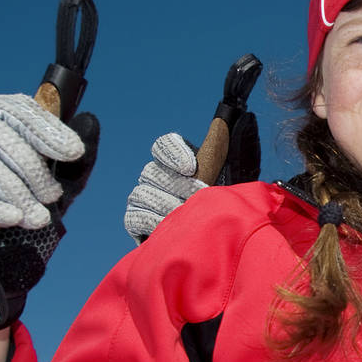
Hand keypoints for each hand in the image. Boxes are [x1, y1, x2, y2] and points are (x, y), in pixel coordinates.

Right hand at [0, 94, 98, 327]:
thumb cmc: (16, 216)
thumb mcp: (52, 189)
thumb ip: (72, 161)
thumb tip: (89, 120)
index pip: (15, 108)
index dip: (45, 127)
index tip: (73, 152)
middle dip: (31, 166)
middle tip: (52, 197)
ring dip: (13, 190)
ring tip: (36, 218)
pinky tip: (10, 218)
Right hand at [123, 111, 259, 242]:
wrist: (216, 240)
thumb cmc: (222, 208)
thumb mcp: (227, 180)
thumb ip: (223, 153)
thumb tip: (226, 121)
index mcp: (177, 161)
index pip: (165, 145)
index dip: (175, 153)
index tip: (193, 167)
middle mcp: (156, 175)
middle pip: (154, 171)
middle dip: (179, 186)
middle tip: (199, 198)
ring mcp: (143, 196)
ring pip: (144, 193)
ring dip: (167, 205)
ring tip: (186, 214)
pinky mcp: (135, 220)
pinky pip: (135, 216)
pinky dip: (151, 221)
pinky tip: (167, 226)